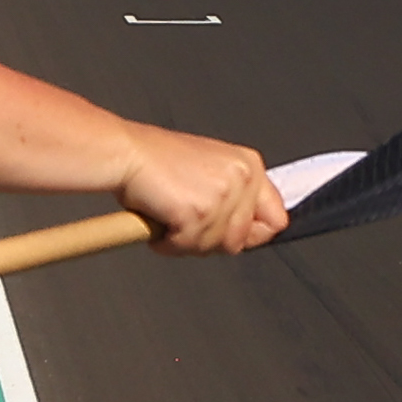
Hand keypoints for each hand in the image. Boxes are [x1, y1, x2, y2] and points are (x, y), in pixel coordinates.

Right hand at [115, 124, 286, 256]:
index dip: (250, 234)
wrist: (125, 153)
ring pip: (214, 247)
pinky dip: (167, 243)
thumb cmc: (157, 162)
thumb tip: (252, 232)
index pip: (276, 220)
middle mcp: (243, 178)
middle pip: (241, 241)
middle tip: (184, 220)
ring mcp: (222, 196)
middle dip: (209, 239)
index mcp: (250, 165)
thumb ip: (236, 197)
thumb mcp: (210, 172)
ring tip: (169, 215)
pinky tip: (158, 219)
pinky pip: (186, 247)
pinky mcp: (199, 212)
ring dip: (185, 241)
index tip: (227, 234)